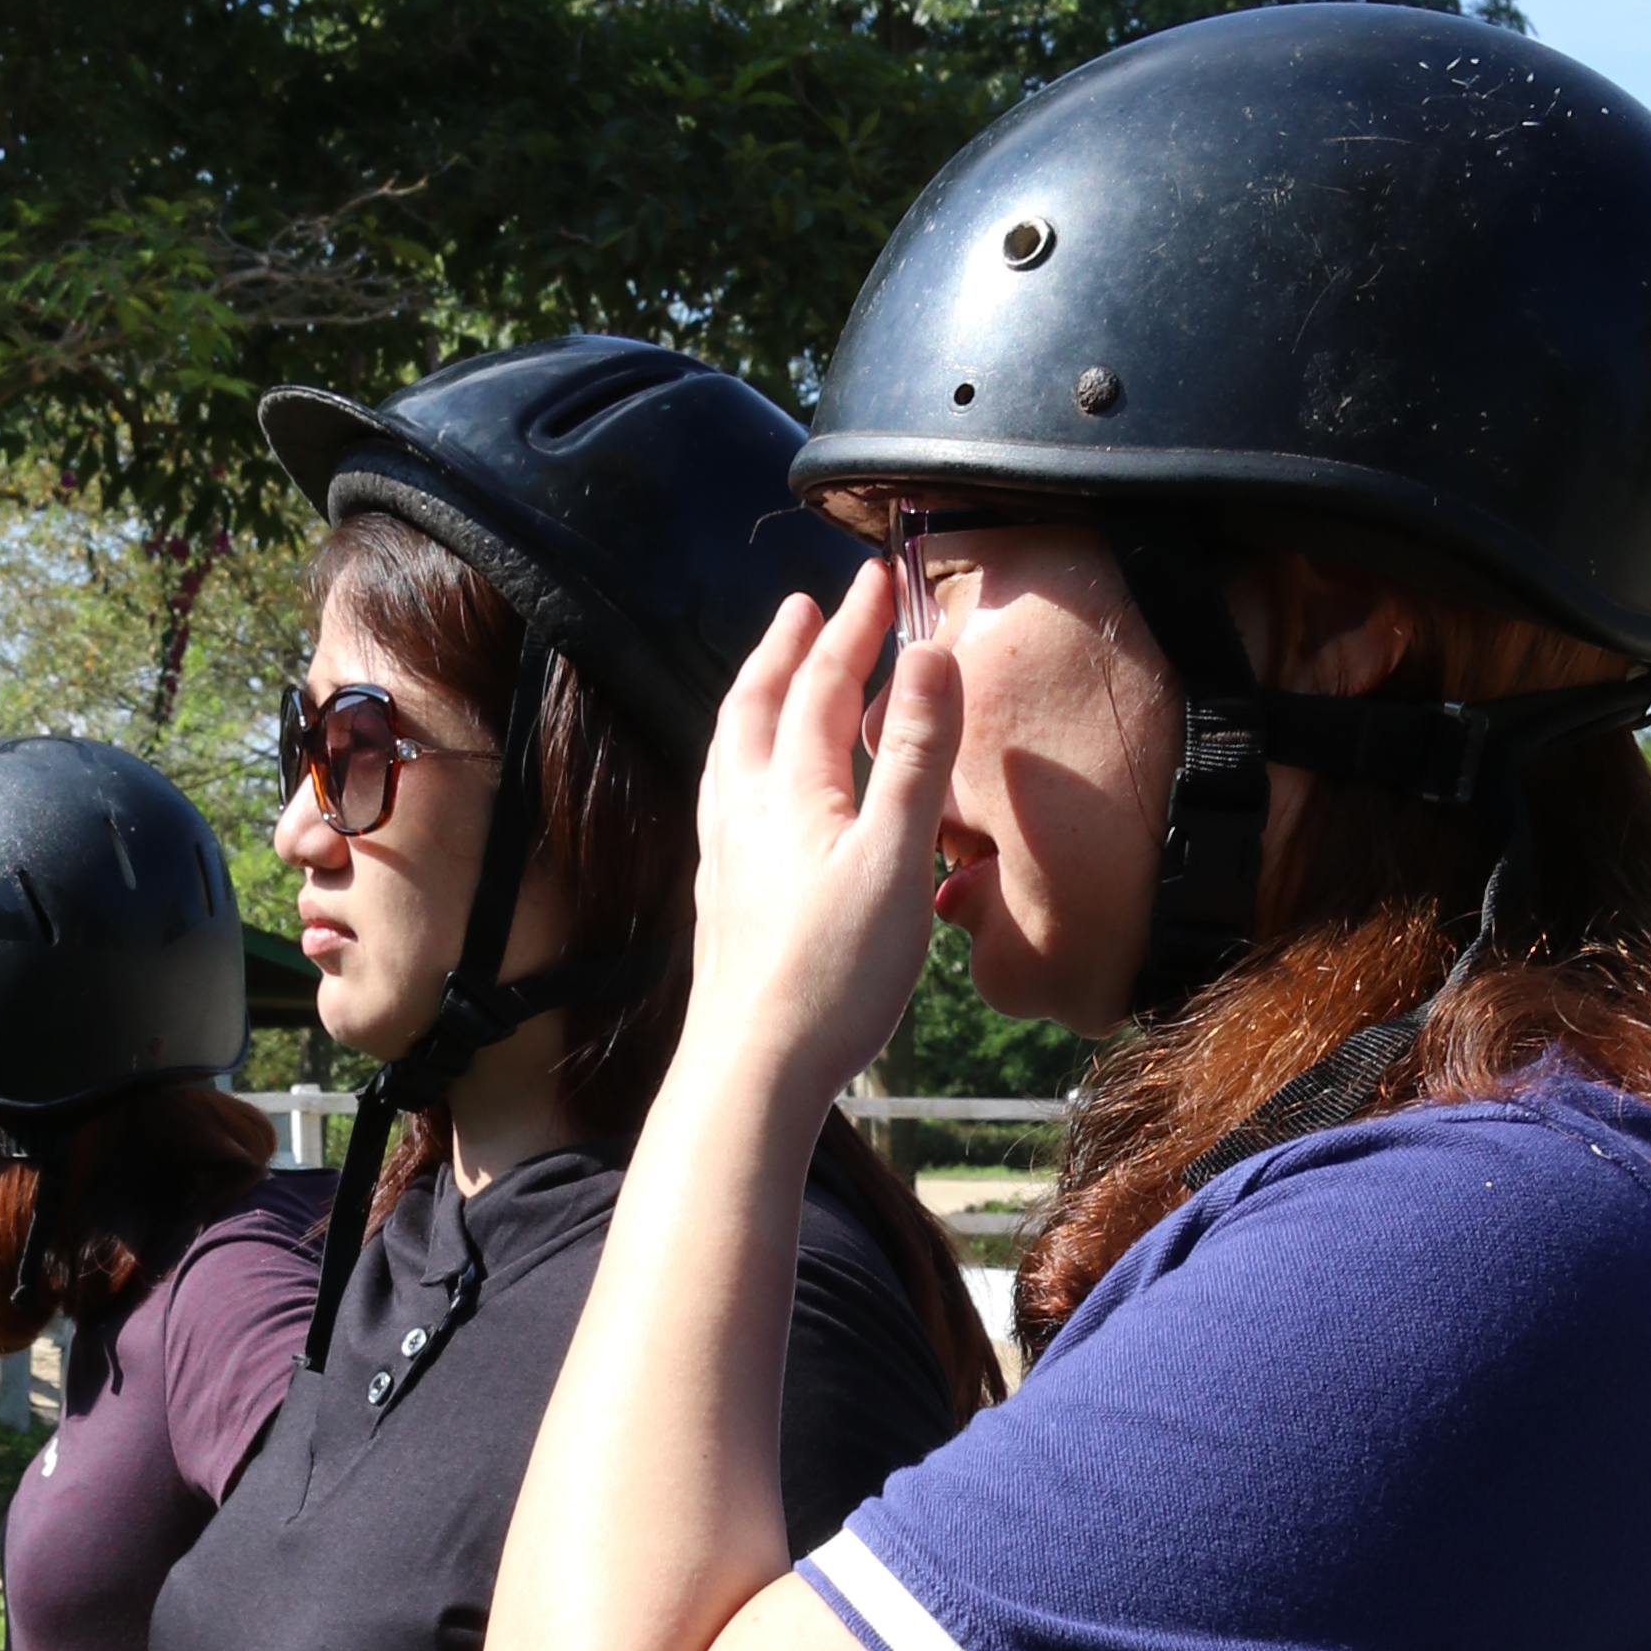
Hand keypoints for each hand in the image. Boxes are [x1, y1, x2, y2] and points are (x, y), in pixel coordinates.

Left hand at [682, 557, 959, 1118]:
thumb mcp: (895, 857)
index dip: (853, 628)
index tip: (874, 580)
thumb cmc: (832, 973)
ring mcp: (726, 858)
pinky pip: (723, 803)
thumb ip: (913, 756)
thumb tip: (928, 658)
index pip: (822, 683)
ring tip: (767, 678)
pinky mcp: (722, 903)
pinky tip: (744, 795)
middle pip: (760, 707)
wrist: (753, 1071)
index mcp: (791, 790)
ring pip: (731, 753)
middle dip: (788, 649)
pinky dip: (738, 765)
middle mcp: (745, 812)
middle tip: (806, 607)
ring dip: (753, 700)